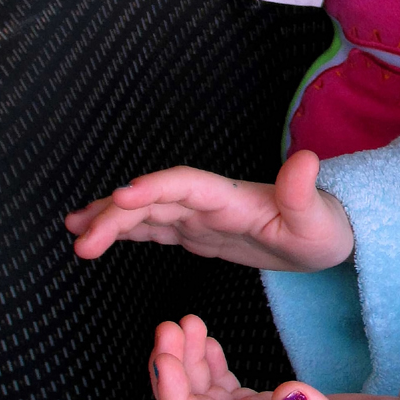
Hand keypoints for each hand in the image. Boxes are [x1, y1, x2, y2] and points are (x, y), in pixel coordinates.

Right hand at [66, 149, 353, 271]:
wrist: (327, 235)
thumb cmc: (324, 227)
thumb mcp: (318, 218)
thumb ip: (304, 193)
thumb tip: (306, 159)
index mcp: (233, 196)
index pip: (186, 185)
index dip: (154, 187)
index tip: (121, 196)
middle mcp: (211, 201)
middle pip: (155, 199)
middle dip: (115, 215)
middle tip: (81, 240)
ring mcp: (201, 216)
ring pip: (147, 212)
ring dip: (110, 219)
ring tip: (72, 230)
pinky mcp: (198, 232)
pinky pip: (154, 228)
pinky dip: (124, 230)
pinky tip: (95, 236)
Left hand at [150, 315, 399, 399]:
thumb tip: (283, 392)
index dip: (173, 398)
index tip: (164, 355)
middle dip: (173, 370)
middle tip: (171, 325)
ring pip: (205, 396)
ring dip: (188, 362)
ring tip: (186, 323)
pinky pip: (226, 388)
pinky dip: (210, 363)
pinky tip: (207, 341)